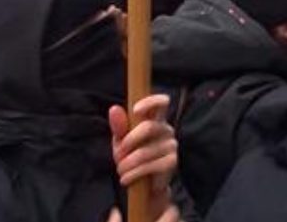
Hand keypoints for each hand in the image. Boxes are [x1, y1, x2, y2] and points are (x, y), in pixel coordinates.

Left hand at [109, 95, 177, 220]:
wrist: (143, 185)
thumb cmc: (131, 157)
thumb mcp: (121, 141)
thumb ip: (119, 126)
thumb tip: (114, 108)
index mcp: (155, 119)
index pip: (161, 102)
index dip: (151, 102)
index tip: (136, 110)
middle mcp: (166, 129)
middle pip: (148, 127)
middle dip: (128, 142)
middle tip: (117, 155)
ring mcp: (171, 145)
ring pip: (144, 152)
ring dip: (127, 164)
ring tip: (121, 171)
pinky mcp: (172, 162)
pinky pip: (149, 166)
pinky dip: (133, 174)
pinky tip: (126, 179)